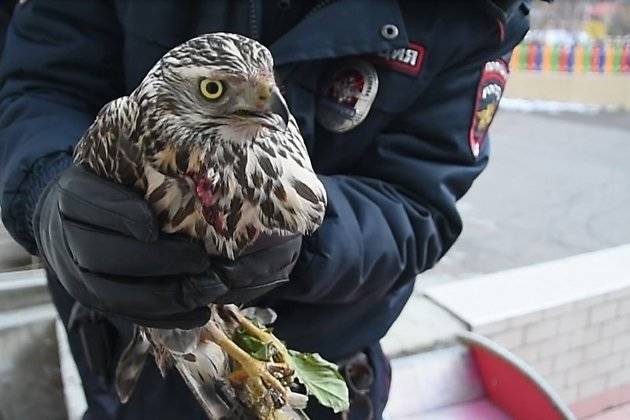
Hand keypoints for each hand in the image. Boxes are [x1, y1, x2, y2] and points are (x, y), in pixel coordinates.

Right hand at [33, 166, 300, 328]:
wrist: (69, 222)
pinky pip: (128, 316)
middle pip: (101, 255)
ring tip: (207, 289)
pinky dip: (166, 317)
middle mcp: (68, 238)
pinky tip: (200, 313)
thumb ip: (147, 164)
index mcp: (74, 195)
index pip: (89, 203)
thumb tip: (212, 149)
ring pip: (113, 293)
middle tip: (200, 260)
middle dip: (154, 261)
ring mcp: (79, 276)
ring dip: (164, 295)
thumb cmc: (111, 189)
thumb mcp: (117, 168)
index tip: (153, 224)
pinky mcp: (98, 302)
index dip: (120, 214)